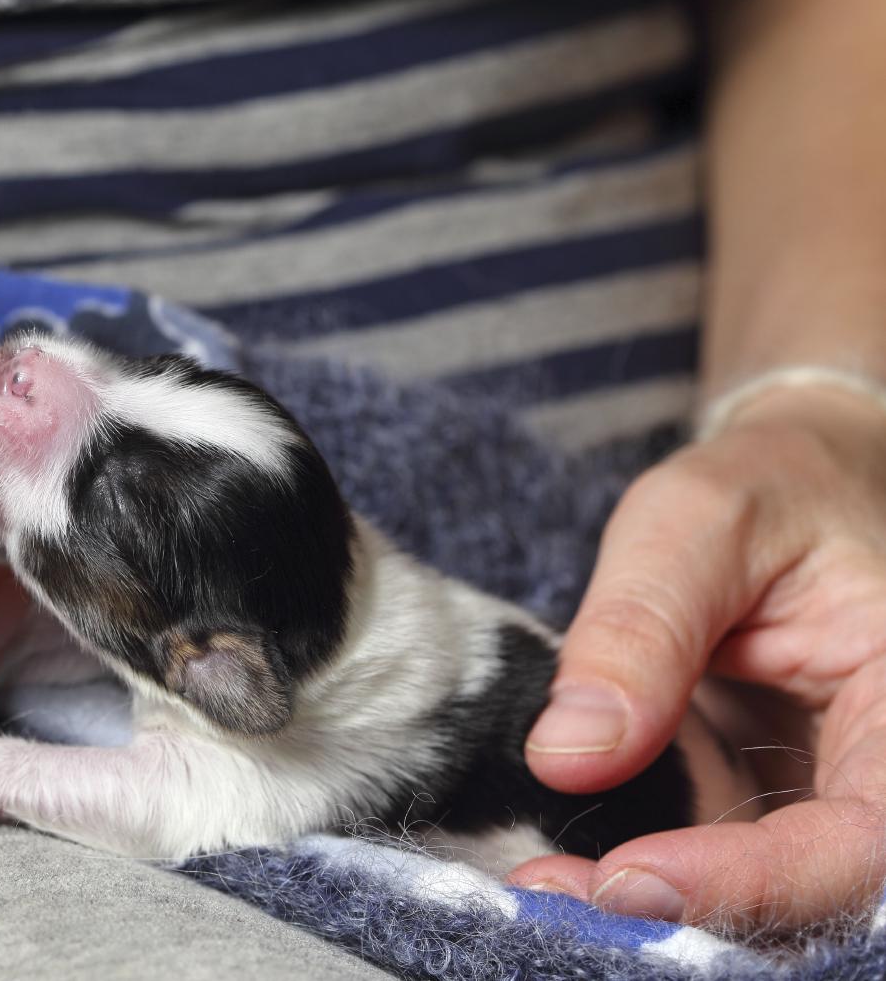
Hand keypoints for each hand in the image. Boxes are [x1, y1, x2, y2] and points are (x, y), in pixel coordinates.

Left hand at [508, 383, 885, 928]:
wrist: (789, 486)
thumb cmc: (764, 487)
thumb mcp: (696, 522)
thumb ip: (641, 630)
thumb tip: (566, 757)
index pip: (858, 839)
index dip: (751, 878)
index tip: (629, 875)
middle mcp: (884, 770)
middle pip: (816, 891)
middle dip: (690, 910)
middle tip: (555, 894)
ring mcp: (833, 793)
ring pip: (769, 892)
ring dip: (659, 906)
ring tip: (544, 886)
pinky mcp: (778, 801)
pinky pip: (729, 859)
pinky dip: (650, 871)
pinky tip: (565, 868)